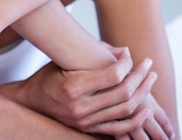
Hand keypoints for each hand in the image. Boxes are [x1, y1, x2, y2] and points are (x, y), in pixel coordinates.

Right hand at [20, 46, 174, 137]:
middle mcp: (80, 107)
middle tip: (147, 64)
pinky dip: (136, 121)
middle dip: (139, 76)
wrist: (32, 102)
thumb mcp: (64, 59)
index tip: (130, 55)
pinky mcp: (89, 130)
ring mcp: (85, 122)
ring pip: (124, 110)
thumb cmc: (48, 75)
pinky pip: (119, 129)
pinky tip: (146, 110)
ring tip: (150, 79)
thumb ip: (94, 54)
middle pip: (122, 93)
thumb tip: (123, 51)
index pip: (111, 76)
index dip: (126, 64)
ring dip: (143, 94)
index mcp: (73, 87)